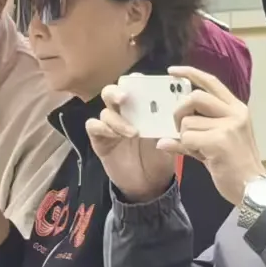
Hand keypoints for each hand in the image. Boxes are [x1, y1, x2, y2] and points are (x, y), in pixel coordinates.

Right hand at [89, 85, 178, 202]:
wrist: (148, 186)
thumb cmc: (159, 159)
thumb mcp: (168, 141)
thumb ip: (168, 126)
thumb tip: (172, 112)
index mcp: (140, 109)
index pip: (133, 87)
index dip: (135, 81)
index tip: (141, 81)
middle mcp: (122, 113)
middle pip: (111, 93)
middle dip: (116, 92)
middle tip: (125, 98)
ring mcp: (109, 127)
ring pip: (104, 111)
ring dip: (117, 120)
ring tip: (133, 133)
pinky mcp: (99, 140)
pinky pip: (93, 126)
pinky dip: (102, 128)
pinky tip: (115, 136)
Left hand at [161, 67, 265, 205]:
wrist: (252, 187)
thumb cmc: (235, 166)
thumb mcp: (216, 144)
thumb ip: (193, 135)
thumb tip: (162, 140)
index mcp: (236, 109)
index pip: (211, 82)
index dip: (190, 73)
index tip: (172, 72)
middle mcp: (234, 113)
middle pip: (194, 97)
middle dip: (179, 112)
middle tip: (180, 129)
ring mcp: (228, 126)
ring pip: (187, 122)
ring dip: (185, 137)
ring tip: (199, 149)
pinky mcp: (219, 140)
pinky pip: (187, 138)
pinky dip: (187, 148)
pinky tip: (201, 156)